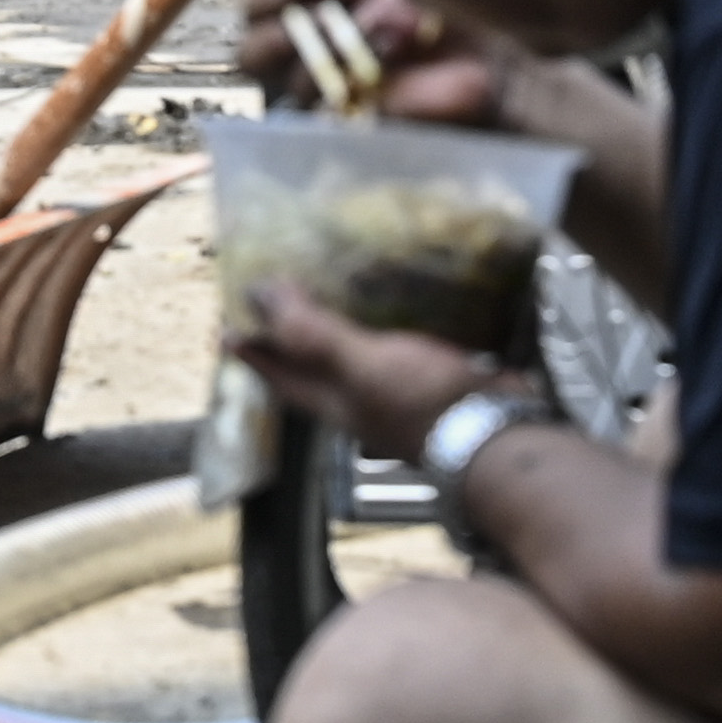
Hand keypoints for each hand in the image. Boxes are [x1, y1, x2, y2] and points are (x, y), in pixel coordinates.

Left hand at [233, 281, 505, 461]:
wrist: (498, 434)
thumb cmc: (422, 402)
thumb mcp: (358, 364)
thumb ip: (311, 333)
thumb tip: (259, 292)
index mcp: (327, 396)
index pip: (274, 370)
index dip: (249, 347)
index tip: (223, 324)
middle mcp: (353, 395)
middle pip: (307, 364)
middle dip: (286, 335)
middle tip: (271, 297)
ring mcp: (391, 389)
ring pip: (349, 354)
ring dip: (334, 325)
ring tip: (326, 288)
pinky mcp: (426, 376)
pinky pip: (392, 345)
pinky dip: (383, 321)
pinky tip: (393, 298)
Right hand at [238, 0, 512, 127]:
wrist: (487, 58)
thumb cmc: (433, 19)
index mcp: (307, 24)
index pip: (255, 17)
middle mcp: (309, 65)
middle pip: (251, 54)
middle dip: (274, 28)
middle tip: (306, 10)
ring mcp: (330, 102)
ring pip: (287, 82)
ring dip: (331, 45)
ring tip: (378, 29)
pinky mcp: (355, 129)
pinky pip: (332, 106)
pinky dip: (361, 71)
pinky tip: (389, 54)